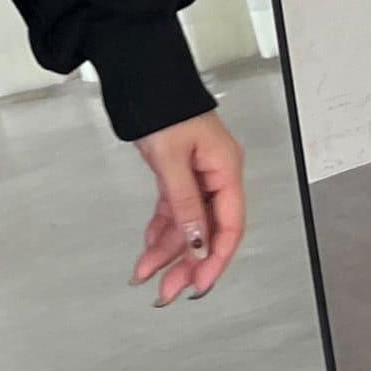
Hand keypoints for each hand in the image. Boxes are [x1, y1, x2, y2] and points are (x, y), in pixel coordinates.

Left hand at [128, 110, 244, 304]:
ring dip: (167, 251)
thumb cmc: (163, 107)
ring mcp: (197, 175)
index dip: (215, 260)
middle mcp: (216, 176)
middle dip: (186, 263)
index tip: (198, 285)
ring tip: (145, 275)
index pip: (229, 226)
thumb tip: (197, 243)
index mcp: (226, 170)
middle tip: (166, 292)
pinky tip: (148, 248)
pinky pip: (173, 210)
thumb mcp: (172, 158)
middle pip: (207, 231)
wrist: (141, 79)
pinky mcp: (178, 173)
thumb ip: (184, 203)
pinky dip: (160, 230)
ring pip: (187, 225)